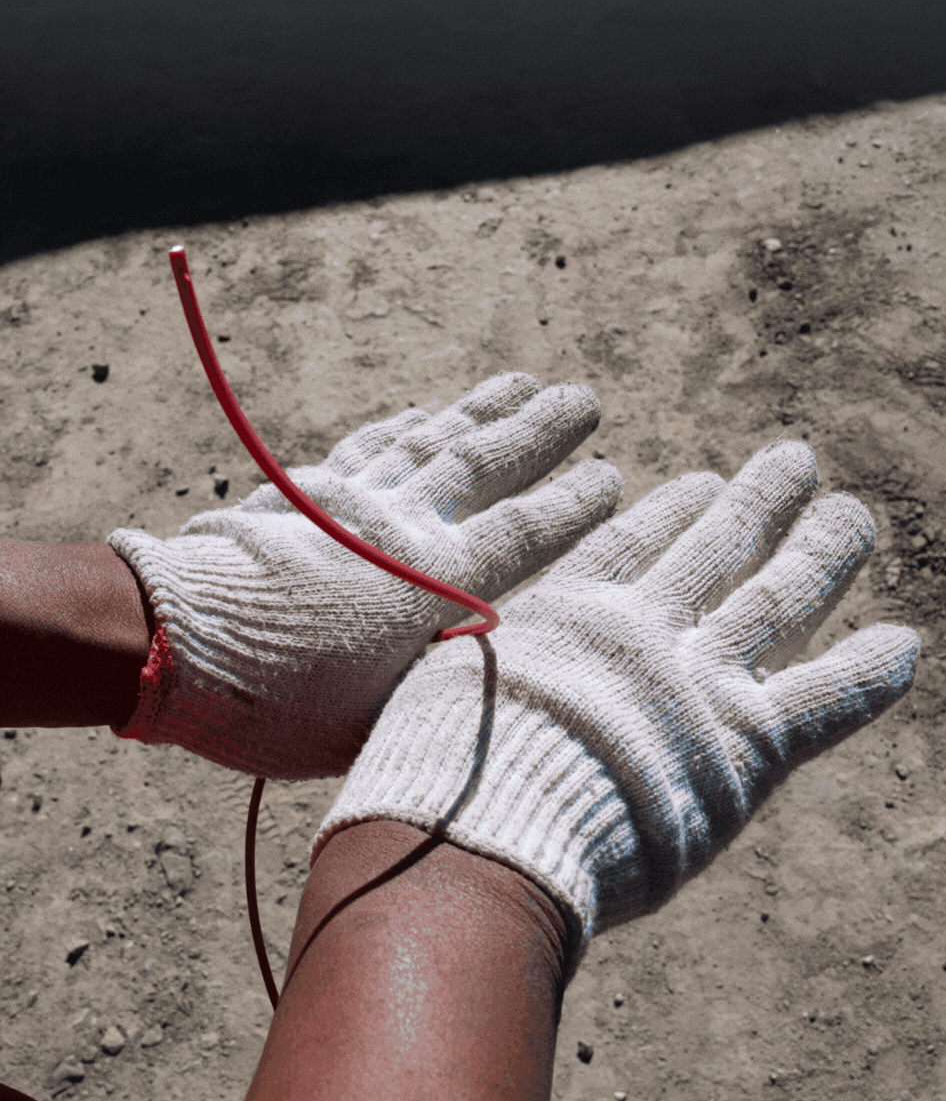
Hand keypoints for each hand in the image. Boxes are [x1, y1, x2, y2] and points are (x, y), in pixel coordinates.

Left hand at [107, 373, 621, 779]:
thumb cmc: (281, 705)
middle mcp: (400, 529)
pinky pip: (369, 449)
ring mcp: (349, 503)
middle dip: (539, 430)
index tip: (612, 473)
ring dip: (478, 411)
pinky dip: (403, 427)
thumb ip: (441, 679)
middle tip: (583, 398)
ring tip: (520, 384)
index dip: (573, 503)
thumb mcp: (382, 716)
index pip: (522, 532)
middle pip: (482, 464)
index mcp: (433, 585)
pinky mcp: (302, 495)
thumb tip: (487, 664)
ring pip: (429, 442)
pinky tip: (422, 413)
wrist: (179, 643)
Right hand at [312, 441, 919, 968]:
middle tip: (795, 463)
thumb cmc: (434, 777)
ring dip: (822, 548)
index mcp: (569, 615)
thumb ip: (470, 679)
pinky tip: (906, 646)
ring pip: (779, 597)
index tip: (699, 484)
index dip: (673, 513)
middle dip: (759, 502)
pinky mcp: (745, 742)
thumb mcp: (436, 701)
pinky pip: (826, 697)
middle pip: (716, 548)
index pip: (634, 548)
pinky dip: (869, 672)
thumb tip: (453, 689)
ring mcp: (698, 678)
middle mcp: (643, 630)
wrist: (476, 826)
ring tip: (850, 511)